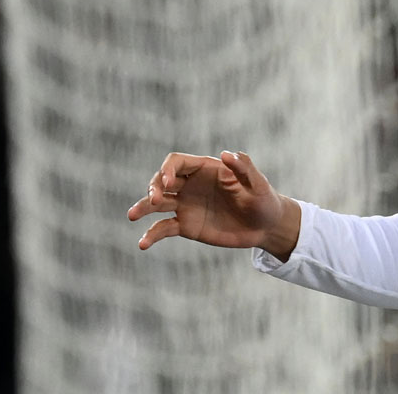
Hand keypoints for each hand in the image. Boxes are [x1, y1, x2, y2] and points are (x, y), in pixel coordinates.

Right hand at [127, 150, 300, 259]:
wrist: (266, 227)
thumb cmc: (264, 200)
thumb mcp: (258, 184)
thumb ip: (243, 167)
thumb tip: (225, 154)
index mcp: (206, 170)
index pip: (176, 163)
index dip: (167, 169)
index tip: (168, 182)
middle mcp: (191, 185)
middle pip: (162, 180)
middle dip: (154, 187)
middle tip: (155, 200)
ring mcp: (187, 206)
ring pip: (157, 203)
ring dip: (143, 207)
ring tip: (132, 215)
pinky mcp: (187, 226)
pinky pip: (164, 228)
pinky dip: (152, 235)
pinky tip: (143, 244)